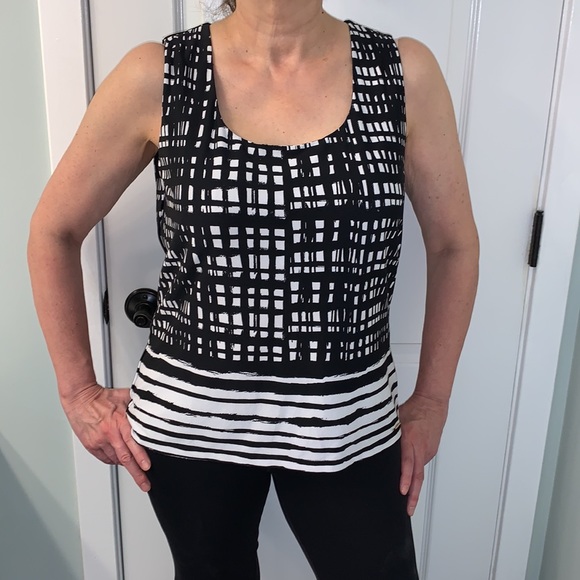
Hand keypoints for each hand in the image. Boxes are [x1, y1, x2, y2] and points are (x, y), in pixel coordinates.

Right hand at [61, 383, 150, 490]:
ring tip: (134, 467)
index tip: (147, 467)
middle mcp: (109, 434)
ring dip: (126, 464)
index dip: (141, 457)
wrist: (80, 398)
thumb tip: (154, 407)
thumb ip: (138, 406)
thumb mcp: (125, 397)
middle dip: (137, 474)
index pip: (133, 443)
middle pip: (125, 458)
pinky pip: (105, 458)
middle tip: (145, 484)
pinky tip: (119, 457)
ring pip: (116, 459)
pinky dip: (114, 460)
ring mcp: (99, 441)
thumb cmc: (102, 397)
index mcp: (119, 422)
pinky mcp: (91, 445)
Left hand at [398, 392, 447, 515]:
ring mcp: (427, 451)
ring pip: (419, 472)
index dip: (405, 478)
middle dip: (413, 495)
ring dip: (414, 487)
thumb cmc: (414, 409)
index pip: (408, 462)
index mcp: (411, 439)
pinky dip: (415, 475)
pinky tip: (410, 482)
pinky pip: (421, 464)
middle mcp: (421, 448)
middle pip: (418, 475)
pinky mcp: (430, 452)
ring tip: (408, 503)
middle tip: (408, 510)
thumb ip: (387, 433)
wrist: (433, 403)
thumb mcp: (396, 419)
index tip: (403, 490)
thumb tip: (372, 443)